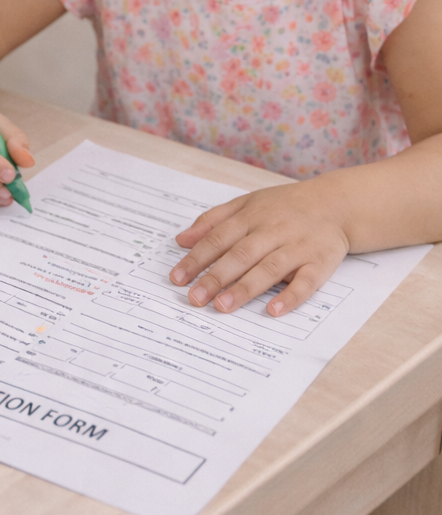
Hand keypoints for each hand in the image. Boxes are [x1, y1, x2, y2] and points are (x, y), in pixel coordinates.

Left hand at [168, 183, 350, 315]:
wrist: (337, 204)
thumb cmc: (285, 207)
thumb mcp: (247, 203)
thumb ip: (213, 220)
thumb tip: (181, 240)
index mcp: (252, 217)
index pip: (219, 238)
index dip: (197, 259)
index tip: (177, 278)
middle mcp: (273, 231)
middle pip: (241, 255)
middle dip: (216, 277)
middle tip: (195, 298)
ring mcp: (297, 247)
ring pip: (269, 268)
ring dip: (245, 288)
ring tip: (223, 306)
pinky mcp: (320, 263)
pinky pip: (306, 282)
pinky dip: (290, 296)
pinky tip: (273, 311)